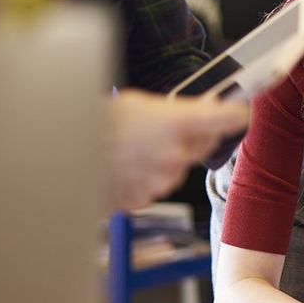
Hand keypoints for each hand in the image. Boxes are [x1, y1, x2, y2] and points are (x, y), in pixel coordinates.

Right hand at [107, 90, 248, 210]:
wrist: (61, 152)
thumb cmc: (95, 123)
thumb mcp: (139, 103)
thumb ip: (176, 112)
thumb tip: (203, 111)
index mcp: (176, 123)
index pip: (228, 119)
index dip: (237, 113)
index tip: (241, 110)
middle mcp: (174, 155)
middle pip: (204, 144)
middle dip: (192, 135)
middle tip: (164, 126)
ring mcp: (159, 181)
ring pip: (178, 167)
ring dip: (164, 158)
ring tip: (133, 146)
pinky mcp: (143, 199)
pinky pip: (154, 185)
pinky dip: (144, 176)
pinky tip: (123, 164)